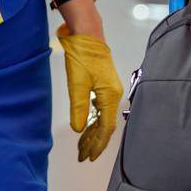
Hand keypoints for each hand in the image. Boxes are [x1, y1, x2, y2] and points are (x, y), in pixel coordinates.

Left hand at [55, 25, 123, 161]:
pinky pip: (99, 108)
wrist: (86, 33)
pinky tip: (85, 127)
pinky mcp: (102, 84)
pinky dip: (91, 120)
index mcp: (110, 95)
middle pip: (105, 125)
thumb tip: (79, 130)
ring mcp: (108, 89)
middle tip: (83, 157)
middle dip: (94, 142)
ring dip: (92, 133)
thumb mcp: (77, 84)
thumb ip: (78, 109)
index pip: (106, 127)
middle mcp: (112, 94)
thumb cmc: (83, 56)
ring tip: (82, 146)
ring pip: (102, 117)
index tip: (90, 157)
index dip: (98, 144)